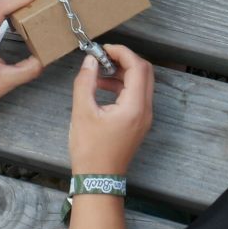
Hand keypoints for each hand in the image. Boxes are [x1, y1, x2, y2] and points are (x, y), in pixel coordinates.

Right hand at [68, 44, 153, 175]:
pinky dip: (123, 86)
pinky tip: (102, 88)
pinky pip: (136, 96)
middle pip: (145, 72)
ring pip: (141, 83)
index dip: (121, 52)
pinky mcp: (139, 123)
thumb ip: (85, 82)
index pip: (137, 67)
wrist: (98, 179)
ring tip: (98, 73)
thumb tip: (89, 60)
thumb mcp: (82, 112)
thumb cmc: (90, 149)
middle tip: (103, 57)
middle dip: (124, 60)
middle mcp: (145, 110)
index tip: (102, 49)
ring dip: (123, 72)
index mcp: (135, 106)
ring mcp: (144, 118)